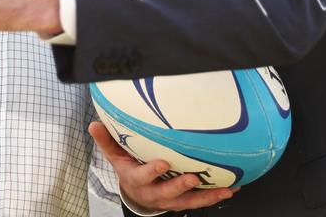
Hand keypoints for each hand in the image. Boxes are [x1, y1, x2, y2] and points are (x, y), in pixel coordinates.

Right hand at [89, 122, 236, 212]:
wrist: (137, 194)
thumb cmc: (128, 167)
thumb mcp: (114, 155)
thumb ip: (106, 140)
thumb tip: (93, 123)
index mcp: (136, 179)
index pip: (142, 176)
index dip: (152, 171)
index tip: (162, 162)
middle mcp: (154, 192)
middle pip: (167, 193)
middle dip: (180, 186)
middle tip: (193, 178)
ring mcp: (170, 199)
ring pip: (189, 201)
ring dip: (206, 196)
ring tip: (224, 189)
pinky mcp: (183, 201)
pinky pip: (201, 200)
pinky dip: (215, 194)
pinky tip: (231, 187)